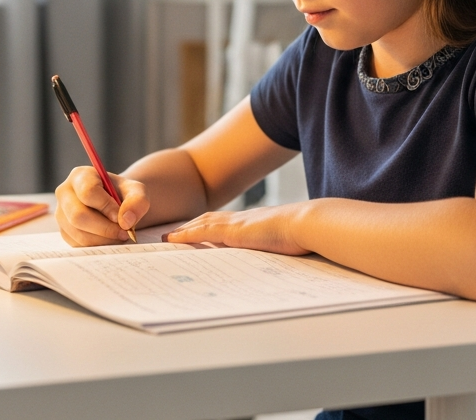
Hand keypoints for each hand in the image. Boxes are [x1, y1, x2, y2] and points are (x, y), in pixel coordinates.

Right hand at [55, 166, 148, 246]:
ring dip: (104, 239)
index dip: (106, 206)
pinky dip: (98, 245)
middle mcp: (65, 193)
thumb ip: (137, 201)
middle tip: (124, 232)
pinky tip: (109, 238)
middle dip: (105, 228)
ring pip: (79, 233)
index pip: (88, 192)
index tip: (121, 217)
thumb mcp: (137, 191)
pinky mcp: (64, 231)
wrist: (117, 204)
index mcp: (80, 176)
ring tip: (120, 234)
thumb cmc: (124, 194)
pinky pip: (79, 244)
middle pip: (78, 215)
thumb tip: (126, 221)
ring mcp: (61, 214)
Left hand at [163, 203, 309, 254]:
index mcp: (253, 223)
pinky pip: (202, 232)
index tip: (195, 233)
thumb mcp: (284, 241)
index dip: (208, 227)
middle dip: (189, 228)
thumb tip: (277, 254)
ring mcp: (236, 224)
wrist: (307, 224)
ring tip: (167, 238)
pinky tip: (172, 240)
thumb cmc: (303, 234)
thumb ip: (274, 246)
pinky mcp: (233, 231)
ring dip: (183, 231)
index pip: (224, 224)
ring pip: (201, 225)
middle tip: (172, 236)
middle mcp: (241, 220)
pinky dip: (186, 235)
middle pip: (208, 221)